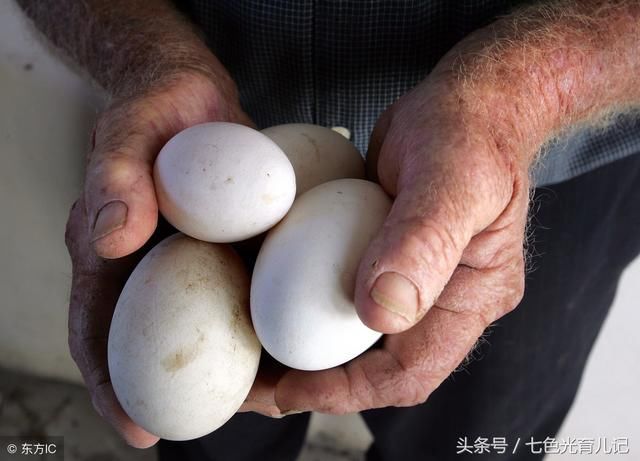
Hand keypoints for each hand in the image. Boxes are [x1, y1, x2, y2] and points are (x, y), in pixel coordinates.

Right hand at [66, 71, 252, 446]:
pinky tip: (290, 339)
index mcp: (110, 253)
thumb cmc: (156, 110)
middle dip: (182, 393)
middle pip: (155, 347)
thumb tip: (111, 237)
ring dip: (230, 367)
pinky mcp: (226, 251)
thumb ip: (117, 176)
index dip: (110, 386)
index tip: (138, 430)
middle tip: (220, 423)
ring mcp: (191, 264)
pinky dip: (260, 323)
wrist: (193, 96)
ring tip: (269, 395)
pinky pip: (240, 296)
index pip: (97, 330)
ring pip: (205, 329)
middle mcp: (149, 269)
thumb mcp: (133, 131)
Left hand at [243, 69, 531, 414]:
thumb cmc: (469, 130)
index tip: (288, 389)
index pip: (411, 372)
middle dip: (313, 384)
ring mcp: (411, 282)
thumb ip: (422, 241)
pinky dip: (299, 305)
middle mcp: (441, 302)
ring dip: (299, 352)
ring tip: (247, 351)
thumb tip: (380, 313)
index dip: (348, 392)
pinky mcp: (382, 259)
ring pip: (351, 338)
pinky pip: (339, 294)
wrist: (467, 103)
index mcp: (471, 299)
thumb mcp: (452, 177)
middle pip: (375, 368)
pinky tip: (261, 298)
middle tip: (253, 385)